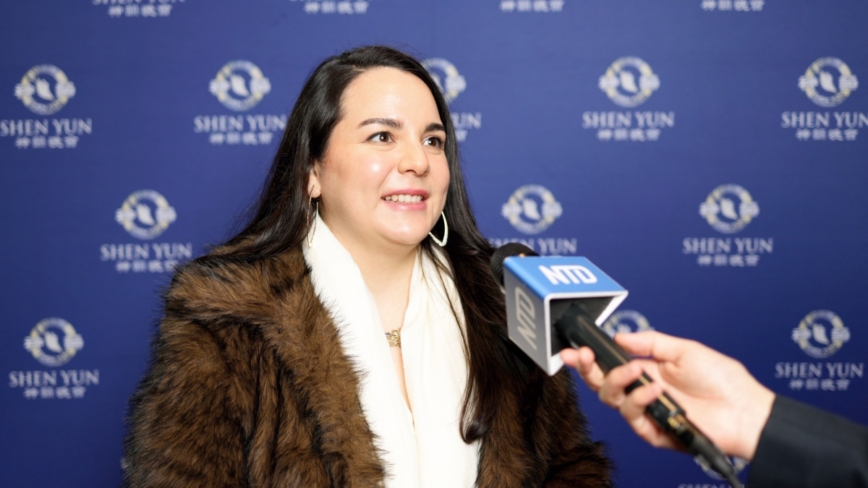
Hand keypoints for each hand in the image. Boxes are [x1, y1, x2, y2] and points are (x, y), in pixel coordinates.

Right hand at [560, 330, 774, 460]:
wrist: (747, 410)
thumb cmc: (724, 381)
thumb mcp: (685, 349)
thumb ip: (650, 342)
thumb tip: (620, 337)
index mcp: (647, 371)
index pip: (609, 365)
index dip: (589, 358)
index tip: (575, 349)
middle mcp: (643, 392)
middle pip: (601, 384)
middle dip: (587, 369)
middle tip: (584, 357)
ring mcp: (648, 412)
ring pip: (611, 400)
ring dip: (617, 382)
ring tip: (636, 372)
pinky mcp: (655, 432)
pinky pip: (634, 418)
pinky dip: (640, 400)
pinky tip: (654, 390)